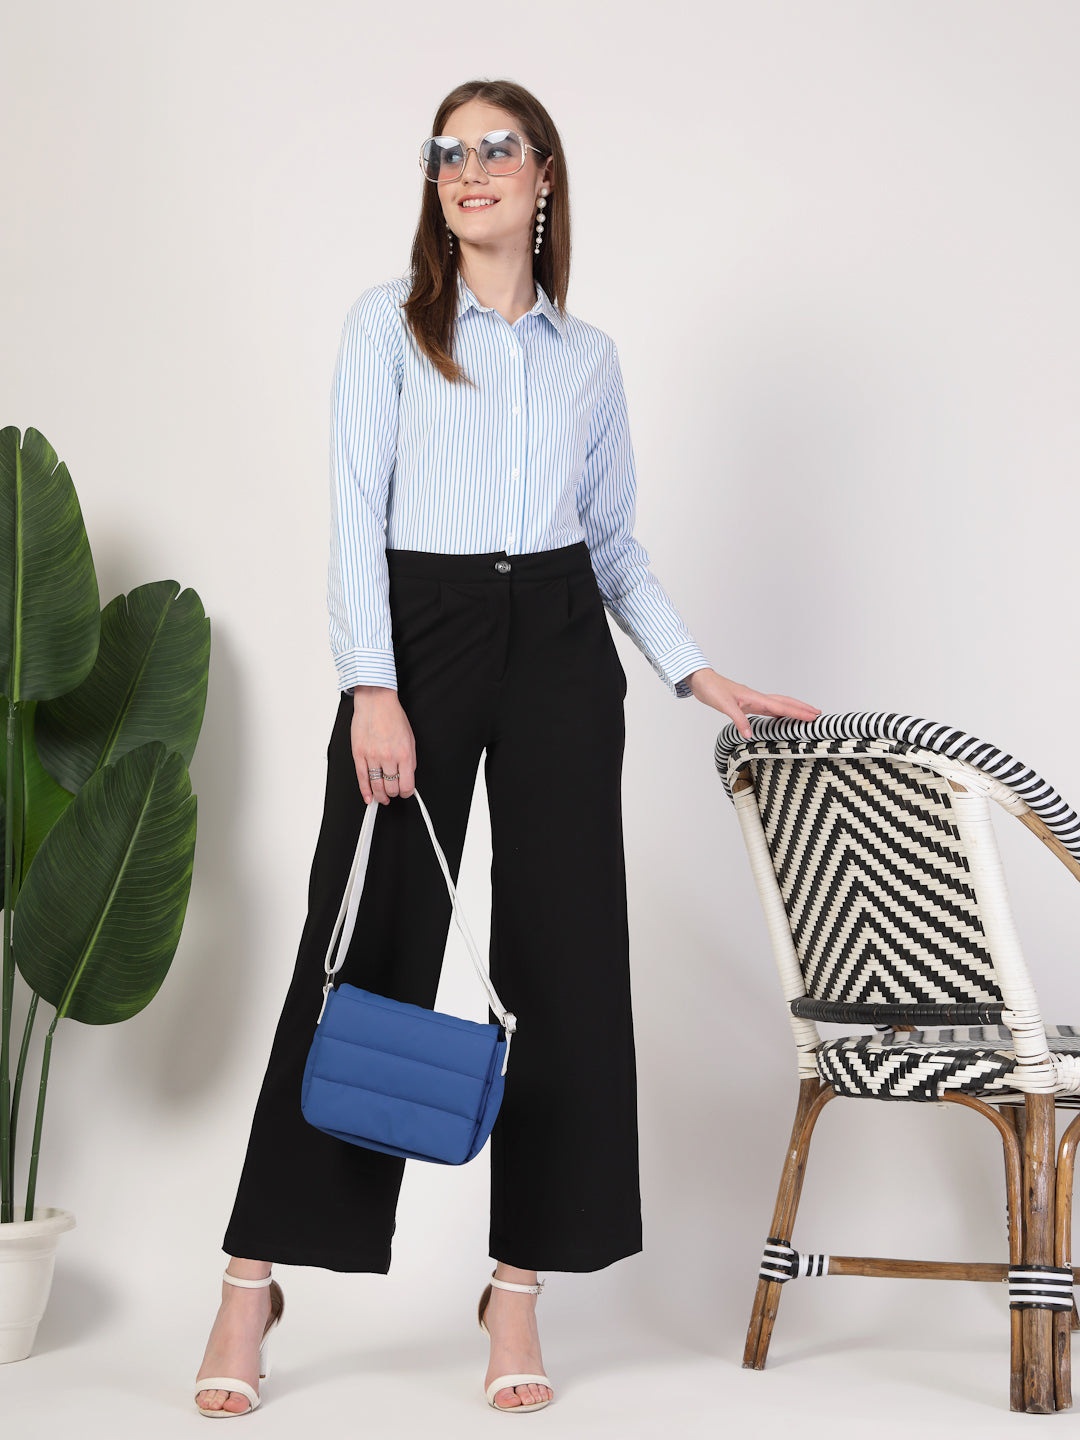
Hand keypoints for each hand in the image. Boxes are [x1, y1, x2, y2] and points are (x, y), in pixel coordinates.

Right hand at [350, 686, 416, 803]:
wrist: (376, 702)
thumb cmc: (393, 717)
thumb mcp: (410, 738)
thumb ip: (410, 759)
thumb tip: (408, 776)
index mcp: (404, 753)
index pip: (407, 784)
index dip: (407, 792)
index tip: (405, 792)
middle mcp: (388, 756)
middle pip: (392, 788)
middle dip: (394, 793)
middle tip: (394, 792)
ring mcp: (372, 756)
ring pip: (377, 786)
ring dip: (381, 796)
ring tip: (383, 798)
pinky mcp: (358, 754)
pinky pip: (362, 778)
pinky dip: (365, 791)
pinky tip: (369, 798)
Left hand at [682, 668, 821, 740]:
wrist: (703, 682)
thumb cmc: (713, 690)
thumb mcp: (724, 706)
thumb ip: (738, 720)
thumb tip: (749, 734)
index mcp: (755, 698)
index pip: (781, 706)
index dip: (798, 712)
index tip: (813, 717)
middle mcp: (757, 698)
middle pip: (785, 703)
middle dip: (802, 709)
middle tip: (818, 714)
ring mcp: (753, 700)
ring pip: (779, 704)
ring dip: (793, 709)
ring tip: (806, 715)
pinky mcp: (748, 703)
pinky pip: (769, 708)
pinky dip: (779, 712)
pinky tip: (780, 717)